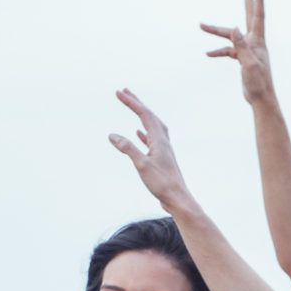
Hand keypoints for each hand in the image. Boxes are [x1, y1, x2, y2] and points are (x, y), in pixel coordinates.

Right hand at [108, 89, 193, 211]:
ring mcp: (163, 149)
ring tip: (132, 107)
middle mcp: (163, 141)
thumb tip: (112, 135)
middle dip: (136, 103)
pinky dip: (144, 132)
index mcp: (159, 139)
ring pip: (151, 125)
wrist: (178, 199)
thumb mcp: (142, 165)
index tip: (118, 92)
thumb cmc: (162, 184)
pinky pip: (152, 139)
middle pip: (149, 116)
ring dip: (141, 115)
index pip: (144, 114)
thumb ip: (127, 148)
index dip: (131, 102)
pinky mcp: (161, 158)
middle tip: (124, 91)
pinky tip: (138, 133)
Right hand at [201, 0, 274, 106]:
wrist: (261, 99)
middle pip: (249, 16)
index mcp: (257, 41)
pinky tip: (208, 54)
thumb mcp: (249, 64)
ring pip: (231, 35)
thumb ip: (242, 46)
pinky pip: (228, 51)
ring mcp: (248, 50)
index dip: (257, 0)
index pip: (257, 16)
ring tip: (201, 25)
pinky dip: (219, 51)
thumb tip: (235, 28)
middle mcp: (254, 42)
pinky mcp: (242, 59)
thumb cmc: (259, 83)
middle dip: (247, 0)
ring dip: (217, 31)